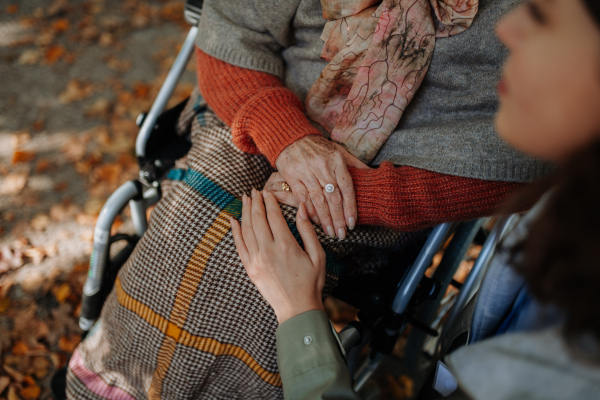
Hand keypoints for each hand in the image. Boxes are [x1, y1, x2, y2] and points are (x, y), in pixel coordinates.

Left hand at [230, 189, 325, 323]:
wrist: (297, 309)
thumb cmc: (311, 282)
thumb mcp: (318, 255)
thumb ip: (308, 230)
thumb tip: (301, 209)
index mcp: (286, 246)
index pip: (274, 216)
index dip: (270, 202)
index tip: (268, 192)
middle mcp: (268, 251)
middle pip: (257, 219)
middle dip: (255, 202)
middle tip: (254, 191)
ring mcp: (256, 260)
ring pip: (246, 230)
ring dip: (245, 212)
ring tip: (245, 199)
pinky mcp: (250, 269)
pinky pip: (239, 246)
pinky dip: (235, 231)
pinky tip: (234, 220)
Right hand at [275, 135, 368, 238]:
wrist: (291, 137)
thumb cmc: (318, 147)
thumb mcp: (339, 150)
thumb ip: (354, 163)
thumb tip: (372, 172)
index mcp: (336, 161)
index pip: (347, 187)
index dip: (350, 207)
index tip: (352, 223)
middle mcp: (323, 166)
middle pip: (333, 197)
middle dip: (338, 218)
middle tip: (342, 234)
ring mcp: (307, 171)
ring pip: (318, 200)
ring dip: (325, 218)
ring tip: (330, 233)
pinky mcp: (293, 176)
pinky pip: (303, 198)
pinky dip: (309, 211)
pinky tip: (315, 222)